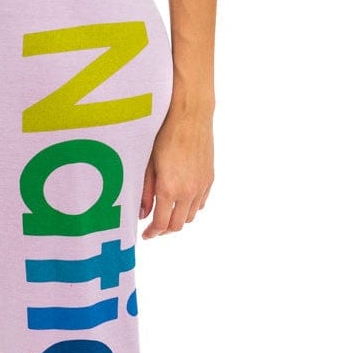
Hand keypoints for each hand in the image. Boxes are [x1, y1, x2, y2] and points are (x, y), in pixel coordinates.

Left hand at [138, 108, 213, 236]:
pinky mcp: (209, 179)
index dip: (153, 233)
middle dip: (165, 230)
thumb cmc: (164, 136)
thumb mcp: (148, 164)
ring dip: (178, 220)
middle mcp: (188, 192)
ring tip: (167, 215)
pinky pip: (201, 203)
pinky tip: (181, 201)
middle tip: (154, 228)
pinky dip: (191, 208)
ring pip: (191, 216)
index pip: (162, 224)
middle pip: (178, 225)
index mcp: (169, 189)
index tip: (146, 235)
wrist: (190, 117)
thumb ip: (145, 192)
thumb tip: (143, 214)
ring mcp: (201, 186)